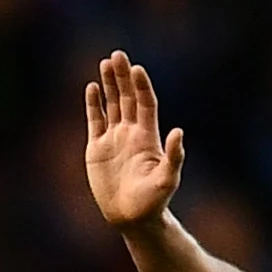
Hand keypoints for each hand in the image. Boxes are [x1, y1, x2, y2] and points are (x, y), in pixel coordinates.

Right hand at [83, 51, 186, 229]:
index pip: (145, 104)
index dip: (141, 86)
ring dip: (109, 84)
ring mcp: (114, 139)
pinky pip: (95, 120)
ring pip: (112, 105)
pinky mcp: (97, 148)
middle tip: (117, 55)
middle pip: (128, 98)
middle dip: (123, 76)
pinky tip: (92, 88)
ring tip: (105, 63)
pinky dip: (93, 104)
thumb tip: (179, 131)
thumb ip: (174, 156)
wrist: (131, 217)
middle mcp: (131, 133)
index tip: (136, 69)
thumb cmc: (153, 201)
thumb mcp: (167, 179)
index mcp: (148, 136)